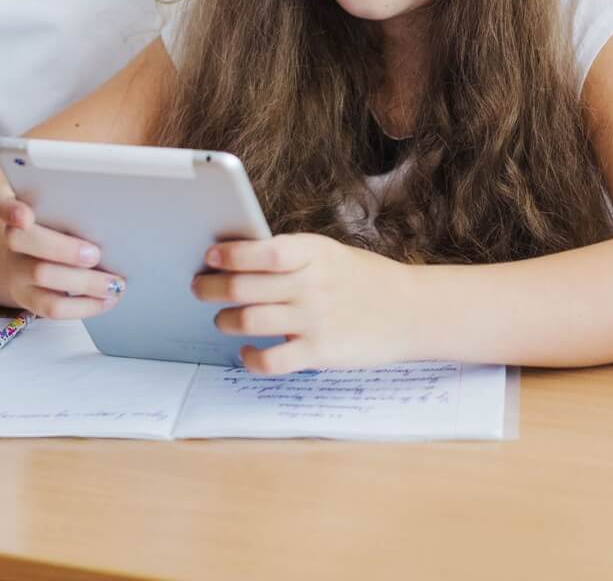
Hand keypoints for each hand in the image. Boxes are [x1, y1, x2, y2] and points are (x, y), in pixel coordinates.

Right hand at [0, 187, 125, 318]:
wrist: (27, 257)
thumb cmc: (55, 225)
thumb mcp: (58, 208)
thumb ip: (72, 207)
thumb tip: (113, 216)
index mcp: (15, 208)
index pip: (1, 204)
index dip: (11, 210)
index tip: (25, 217)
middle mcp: (11, 237)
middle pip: (21, 240)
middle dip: (61, 248)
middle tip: (96, 254)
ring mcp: (16, 269)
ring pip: (40, 276)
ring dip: (84, 282)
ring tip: (115, 283)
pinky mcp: (26, 298)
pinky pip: (51, 307)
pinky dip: (84, 305)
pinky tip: (107, 299)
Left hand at [192, 233, 413, 373]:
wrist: (412, 311)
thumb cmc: (364, 280)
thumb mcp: (331, 255)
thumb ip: (291, 257)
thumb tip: (238, 260)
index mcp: (314, 253)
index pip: (263, 251)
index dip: (231, 254)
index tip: (210, 257)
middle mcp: (312, 285)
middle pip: (244, 288)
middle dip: (211, 289)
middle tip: (200, 288)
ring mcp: (315, 320)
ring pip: (248, 322)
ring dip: (225, 321)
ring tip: (224, 319)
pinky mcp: (320, 353)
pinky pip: (270, 361)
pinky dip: (250, 359)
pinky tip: (248, 353)